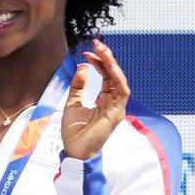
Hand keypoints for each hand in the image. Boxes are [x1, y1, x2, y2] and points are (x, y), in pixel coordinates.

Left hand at [61, 39, 129, 159]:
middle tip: (98, 44)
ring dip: (113, 65)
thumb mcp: (72, 102)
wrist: (74, 150)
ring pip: (120, 81)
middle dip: (107, 59)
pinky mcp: (117, 114)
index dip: (99, 63)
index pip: (106, 77)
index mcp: (104, 100)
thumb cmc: (74, 131)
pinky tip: (110, 67)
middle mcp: (112, 103)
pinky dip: (117, 79)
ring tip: (104, 51)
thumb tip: (82, 66)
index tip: (88, 52)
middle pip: (114, 76)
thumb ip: (78, 86)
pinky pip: (122, 93)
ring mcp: (116, 108)